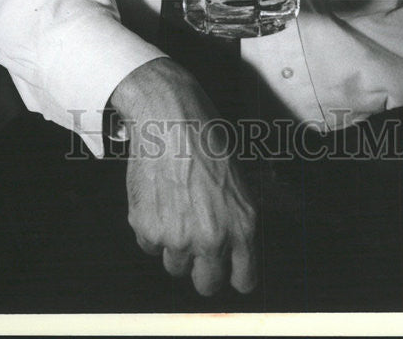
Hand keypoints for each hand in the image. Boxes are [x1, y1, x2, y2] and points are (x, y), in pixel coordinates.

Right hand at [109, 58, 257, 296]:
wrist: (170, 118)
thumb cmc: (208, 139)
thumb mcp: (240, 178)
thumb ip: (245, 214)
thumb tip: (255, 232)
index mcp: (242, 226)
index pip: (244, 281)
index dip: (236, 275)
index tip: (229, 269)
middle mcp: (212, 238)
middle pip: (207, 285)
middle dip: (204, 270)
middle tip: (199, 247)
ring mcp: (177, 238)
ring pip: (175, 266)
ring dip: (175, 248)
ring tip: (177, 211)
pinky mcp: (147, 229)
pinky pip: (149, 246)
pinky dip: (152, 230)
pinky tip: (159, 200)